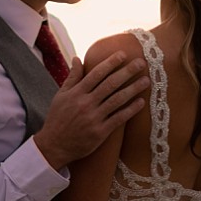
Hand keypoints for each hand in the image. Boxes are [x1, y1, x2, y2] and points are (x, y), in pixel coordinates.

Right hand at [34, 51, 147, 170]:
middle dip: (127, 72)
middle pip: (110, 84)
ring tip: (146, 80)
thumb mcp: (61, 95)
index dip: (111, 63)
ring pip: (117, 100)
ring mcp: (94, 118)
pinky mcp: (100, 132)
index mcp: (76, 93)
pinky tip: (141, 102)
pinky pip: (118, 119)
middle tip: (141, 62)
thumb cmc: (57, 118)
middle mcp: (86, 103)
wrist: (54, 146)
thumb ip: (72, 77)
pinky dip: (130, 110)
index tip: (123, 54)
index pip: (96, 73)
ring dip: (133, 89)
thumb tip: (77, 58)